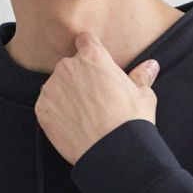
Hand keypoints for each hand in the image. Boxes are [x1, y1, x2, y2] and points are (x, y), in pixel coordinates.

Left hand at [34, 31, 161, 164]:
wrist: (112, 152)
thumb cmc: (130, 121)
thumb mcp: (144, 96)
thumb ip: (141, 77)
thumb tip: (151, 66)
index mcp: (93, 57)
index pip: (84, 40)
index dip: (89, 49)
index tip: (92, 61)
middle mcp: (68, 67)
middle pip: (69, 65)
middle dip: (78, 77)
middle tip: (92, 98)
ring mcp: (52, 88)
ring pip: (56, 86)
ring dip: (65, 95)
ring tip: (82, 115)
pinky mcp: (42, 110)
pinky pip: (47, 106)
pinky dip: (56, 113)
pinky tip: (72, 125)